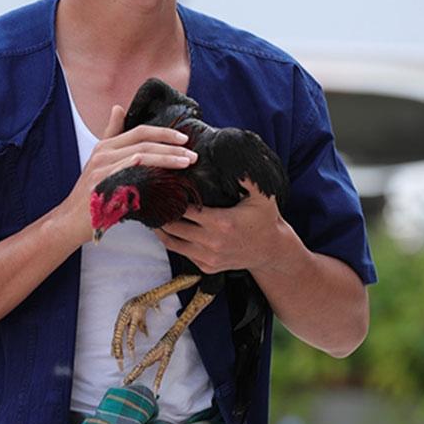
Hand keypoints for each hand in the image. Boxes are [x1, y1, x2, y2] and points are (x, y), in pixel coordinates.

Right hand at [56, 105, 198, 245]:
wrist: (70, 220)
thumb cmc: (90, 193)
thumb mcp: (99, 161)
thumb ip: (111, 136)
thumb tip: (118, 108)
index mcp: (105, 146)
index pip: (140, 131)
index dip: (163, 132)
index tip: (184, 138)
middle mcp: (103, 154)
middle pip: (143, 143)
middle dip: (171, 146)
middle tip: (193, 154)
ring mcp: (102, 171)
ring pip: (141, 158)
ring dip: (167, 159)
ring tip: (186, 163)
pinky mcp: (103, 187)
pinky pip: (132, 177)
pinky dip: (152, 175)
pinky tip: (168, 179)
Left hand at [157, 178, 288, 273]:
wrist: (272, 251)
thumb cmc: (264, 219)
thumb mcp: (262, 196)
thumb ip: (247, 177)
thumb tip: (233, 157)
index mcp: (221, 223)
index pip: (185, 209)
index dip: (172, 198)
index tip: (164, 188)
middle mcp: (212, 242)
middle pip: (172, 226)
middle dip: (161, 213)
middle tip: (151, 200)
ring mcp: (208, 257)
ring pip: (171, 243)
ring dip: (160, 229)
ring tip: (153, 213)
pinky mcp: (206, 267)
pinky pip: (182, 253)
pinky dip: (173, 241)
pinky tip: (168, 227)